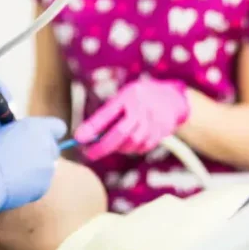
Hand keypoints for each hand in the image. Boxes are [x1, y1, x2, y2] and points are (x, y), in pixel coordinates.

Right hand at [0, 117, 66, 229]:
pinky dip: (30, 183)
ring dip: (35, 167)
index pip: (58, 127)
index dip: (49, 131)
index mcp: (37, 128)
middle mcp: (47, 147)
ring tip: (12, 172)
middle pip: (52, 147)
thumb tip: (10, 128)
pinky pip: (40, 182)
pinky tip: (12, 184)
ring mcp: (47, 169)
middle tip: (21, 154)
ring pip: (46, 166)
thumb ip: (7, 127)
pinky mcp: (43, 187)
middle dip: (41, 149)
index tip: (38, 135)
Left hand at [74, 78, 189, 161]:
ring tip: (110, 145)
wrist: (171, 98)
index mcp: (128, 96)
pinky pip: (142, 147)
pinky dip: (131, 149)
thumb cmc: (138, 98)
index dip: (92, 127)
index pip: (108, 113)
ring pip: (132, 143)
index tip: (78, 138)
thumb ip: (107, 114)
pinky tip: (127, 144)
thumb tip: (85, 135)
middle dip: (103, 146)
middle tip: (89, 154)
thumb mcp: (123, 97)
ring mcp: (153, 122)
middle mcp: (142, 108)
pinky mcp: (160, 134)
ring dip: (118, 148)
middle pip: (121, 132)